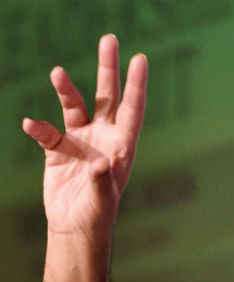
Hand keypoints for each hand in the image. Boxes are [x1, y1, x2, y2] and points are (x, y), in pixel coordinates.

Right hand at [23, 34, 147, 238]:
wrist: (75, 227)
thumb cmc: (98, 216)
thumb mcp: (103, 200)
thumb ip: (103, 181)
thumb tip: (101, 162)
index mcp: (123, 146)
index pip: (133, 110)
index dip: (136, 85)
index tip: (140, 58)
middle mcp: (103, 137)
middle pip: (107, 97)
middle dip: (108, 69)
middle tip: (109, 39)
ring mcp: (80, 141)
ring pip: (75, 106)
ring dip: (66, 90)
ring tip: (57, 73)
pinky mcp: (58, 149)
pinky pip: (47, 132)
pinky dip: (39, 128)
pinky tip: (30, 124)